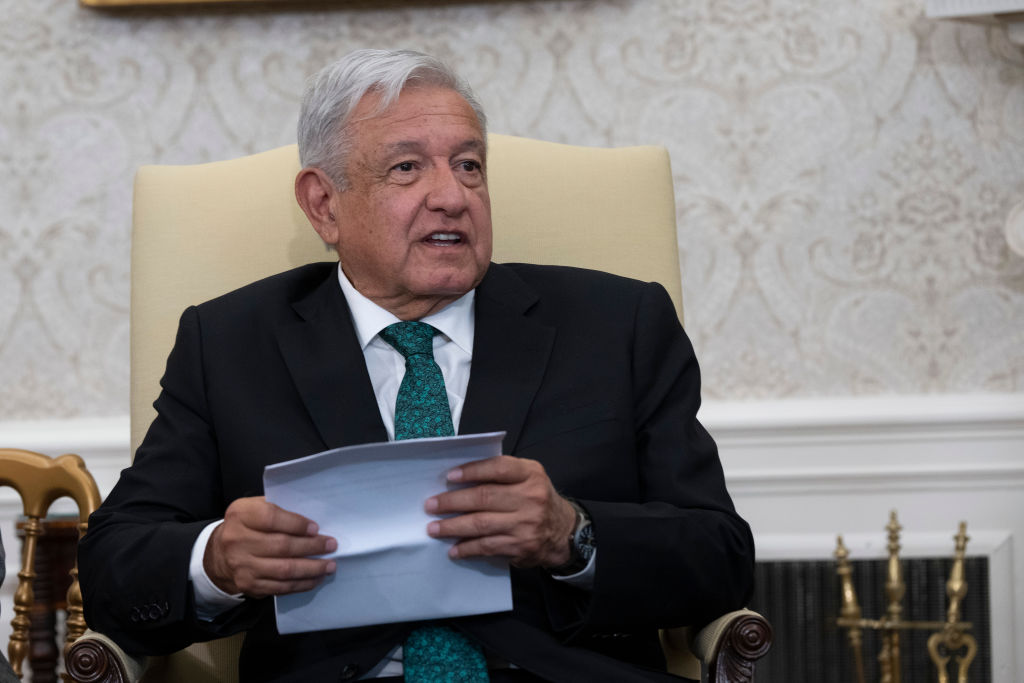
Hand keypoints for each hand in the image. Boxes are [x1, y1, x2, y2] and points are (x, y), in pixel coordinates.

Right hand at [204, 496, 336, 597]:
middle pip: (282, 546)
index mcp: (241, 515)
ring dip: (311, 568)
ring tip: (330, 565)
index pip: (271, 518)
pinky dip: (302, 583)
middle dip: (311, 547)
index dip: (296, 524)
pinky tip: (316, 578)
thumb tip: (312, 521)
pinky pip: (280, 587)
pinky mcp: (249, 585)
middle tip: (331, 545)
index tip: (316, 528)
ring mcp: (242, 566)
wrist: (220, 553)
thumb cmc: (247, 526)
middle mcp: (237, 540)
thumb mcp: (254, 507)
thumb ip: (278, 509)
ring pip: (284, 569)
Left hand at [424, 455, 576, 567]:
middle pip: (484, 497)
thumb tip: (460, 478)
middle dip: (452, 502)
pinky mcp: (520, 547)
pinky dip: (467, 548)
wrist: (563, 532)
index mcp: (531, 474)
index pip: (499, 468)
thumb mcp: (529, 477)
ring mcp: (526, 524)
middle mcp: (530, 498)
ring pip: (482, 524)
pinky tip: (453, 549)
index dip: (472, 471)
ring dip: (453, 527)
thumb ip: (501, 474)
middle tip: (431, 505)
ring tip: (434, 528)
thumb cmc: (536, 499)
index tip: (449, 477)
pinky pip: (487, 547)